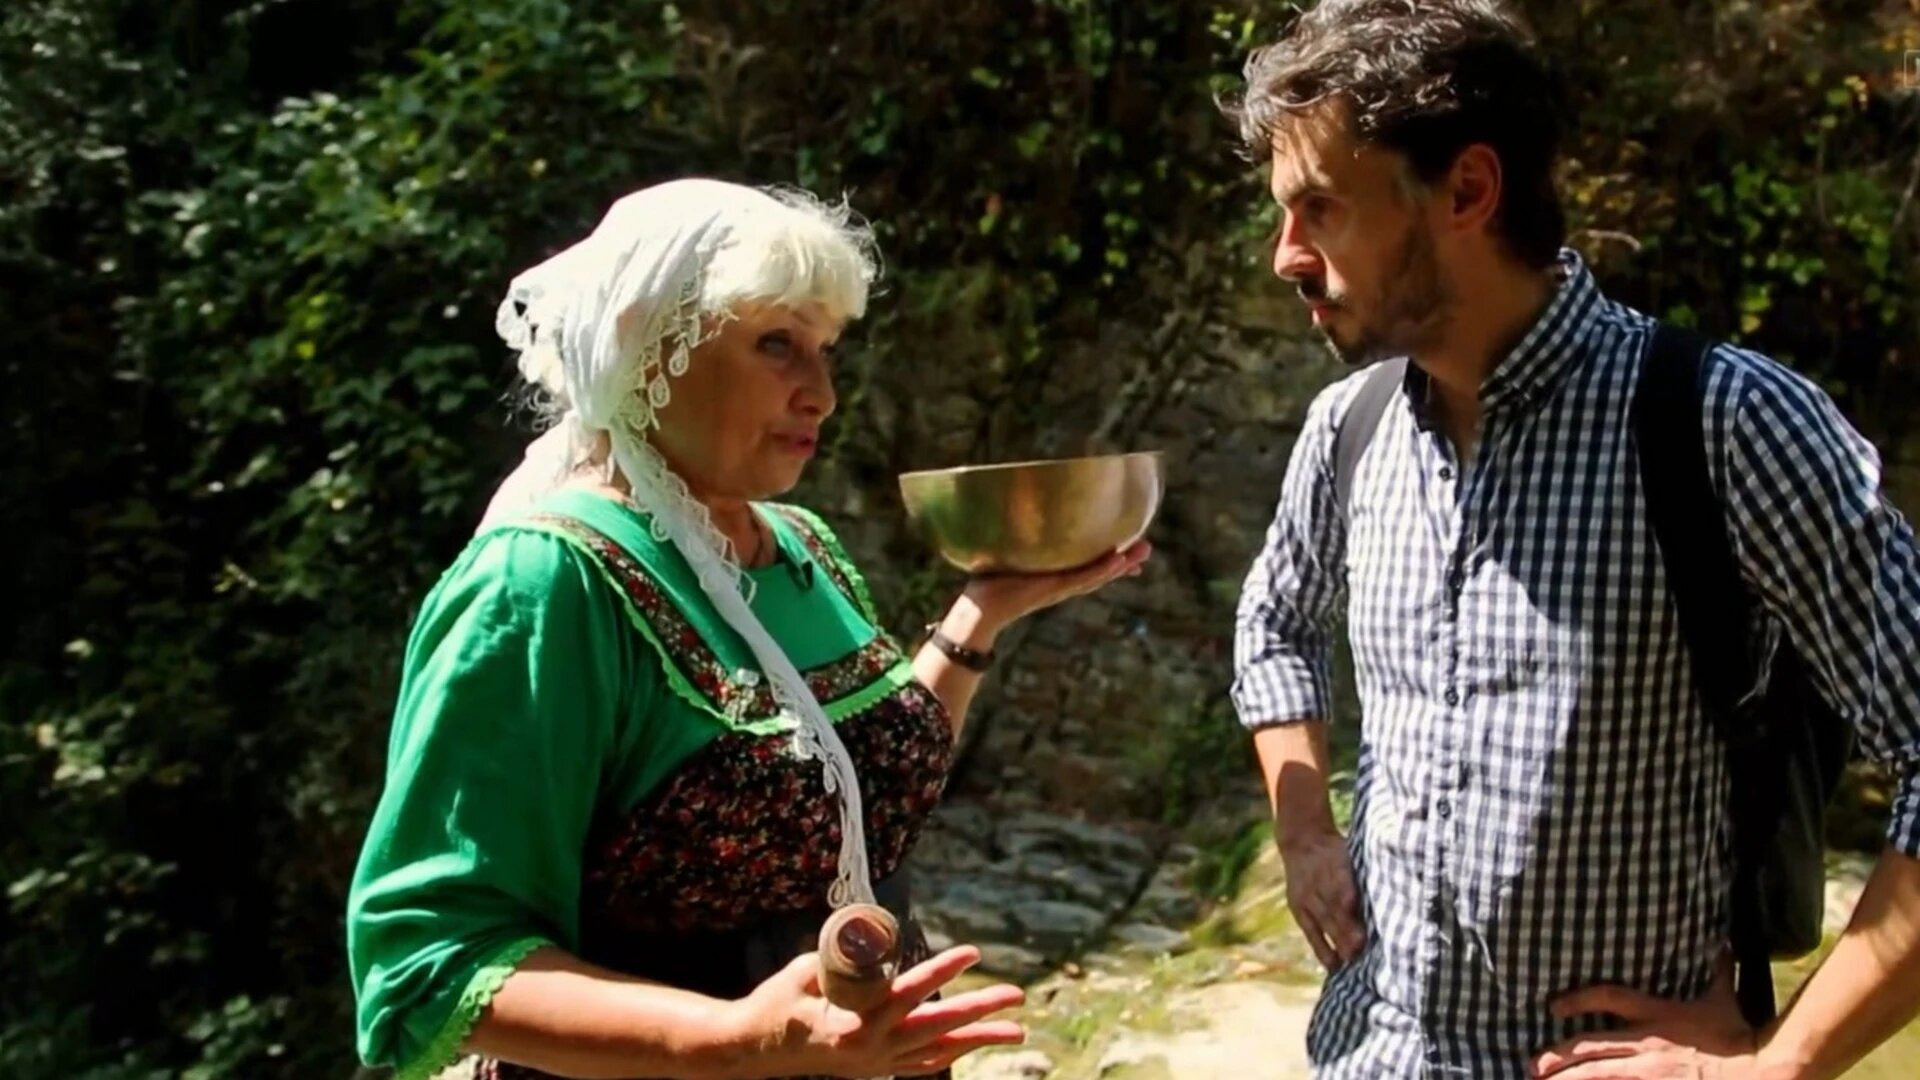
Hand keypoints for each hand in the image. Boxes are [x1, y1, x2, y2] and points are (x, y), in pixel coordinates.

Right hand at [734, 944, 1025, 1077]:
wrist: (752, 1050)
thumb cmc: (776, 1002)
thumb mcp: (807, 970)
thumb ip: (847, 959)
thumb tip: (876, 940)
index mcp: (856, 1020)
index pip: (912, 990)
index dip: (945, 969)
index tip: (973, 951)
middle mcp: (872, 1047)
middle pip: (939, 1026)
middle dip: (981, 1011)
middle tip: (1016, 994)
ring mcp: (875, 1064)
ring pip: (939, 1051)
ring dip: (978, 1040)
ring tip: (1017, 1030)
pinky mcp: (873, 1071)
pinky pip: (922, 1065)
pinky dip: (950, 1054)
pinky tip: (969, 1046)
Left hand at [958, 540, 1151, 635]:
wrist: (980, 610)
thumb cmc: (989, 585)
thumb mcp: (1010, 558)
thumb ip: (1016, 541)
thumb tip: (1009, 513)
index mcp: (1056, 576)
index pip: (1090, 567)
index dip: (1111, 560)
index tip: (1130, 551)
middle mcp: (1063, 583)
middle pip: (1101, 571)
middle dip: (1125, 560)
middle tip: (1148, 548)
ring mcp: (1061, 587)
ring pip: (1099, 575)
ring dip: (1121, 565)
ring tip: (1142, 552)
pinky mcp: (1055, 588)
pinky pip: (1083, 579)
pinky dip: (1102, 570)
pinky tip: (1119, 560)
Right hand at [1279, 826, 1365, 971]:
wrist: (1303, 841)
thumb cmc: (1339, 852)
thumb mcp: (1352, 851)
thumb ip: (1368, 872)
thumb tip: (1399, 894)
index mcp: (1336, 862)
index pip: (1341, 880)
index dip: (1348, 894)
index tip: (1357, 908)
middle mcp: (1318, 880)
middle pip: (1332, 905)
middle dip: (1346, 925)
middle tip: (1361, 944)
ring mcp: (1306, 896)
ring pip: (1323, 920)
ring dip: (1337, 940)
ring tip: (1351, 959)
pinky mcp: (1298, 908)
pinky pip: (1310, 931)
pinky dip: (1322, 949)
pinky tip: (1333, 966)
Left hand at [1533, 955, 1761, 1078]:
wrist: (1758, 1071)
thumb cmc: (1740, 1037)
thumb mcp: (1724, 998)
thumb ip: (1716, 969)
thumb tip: (1722, 942)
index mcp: (1658, 1014)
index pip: (1609, 998)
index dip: (1578, 1000)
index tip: (1554, 1006)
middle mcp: (1647, 1043)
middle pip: (1590, 1046)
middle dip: (1558, 1055)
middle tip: (1533, 1063)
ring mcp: (1650, 1072)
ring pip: (1598, 1074)